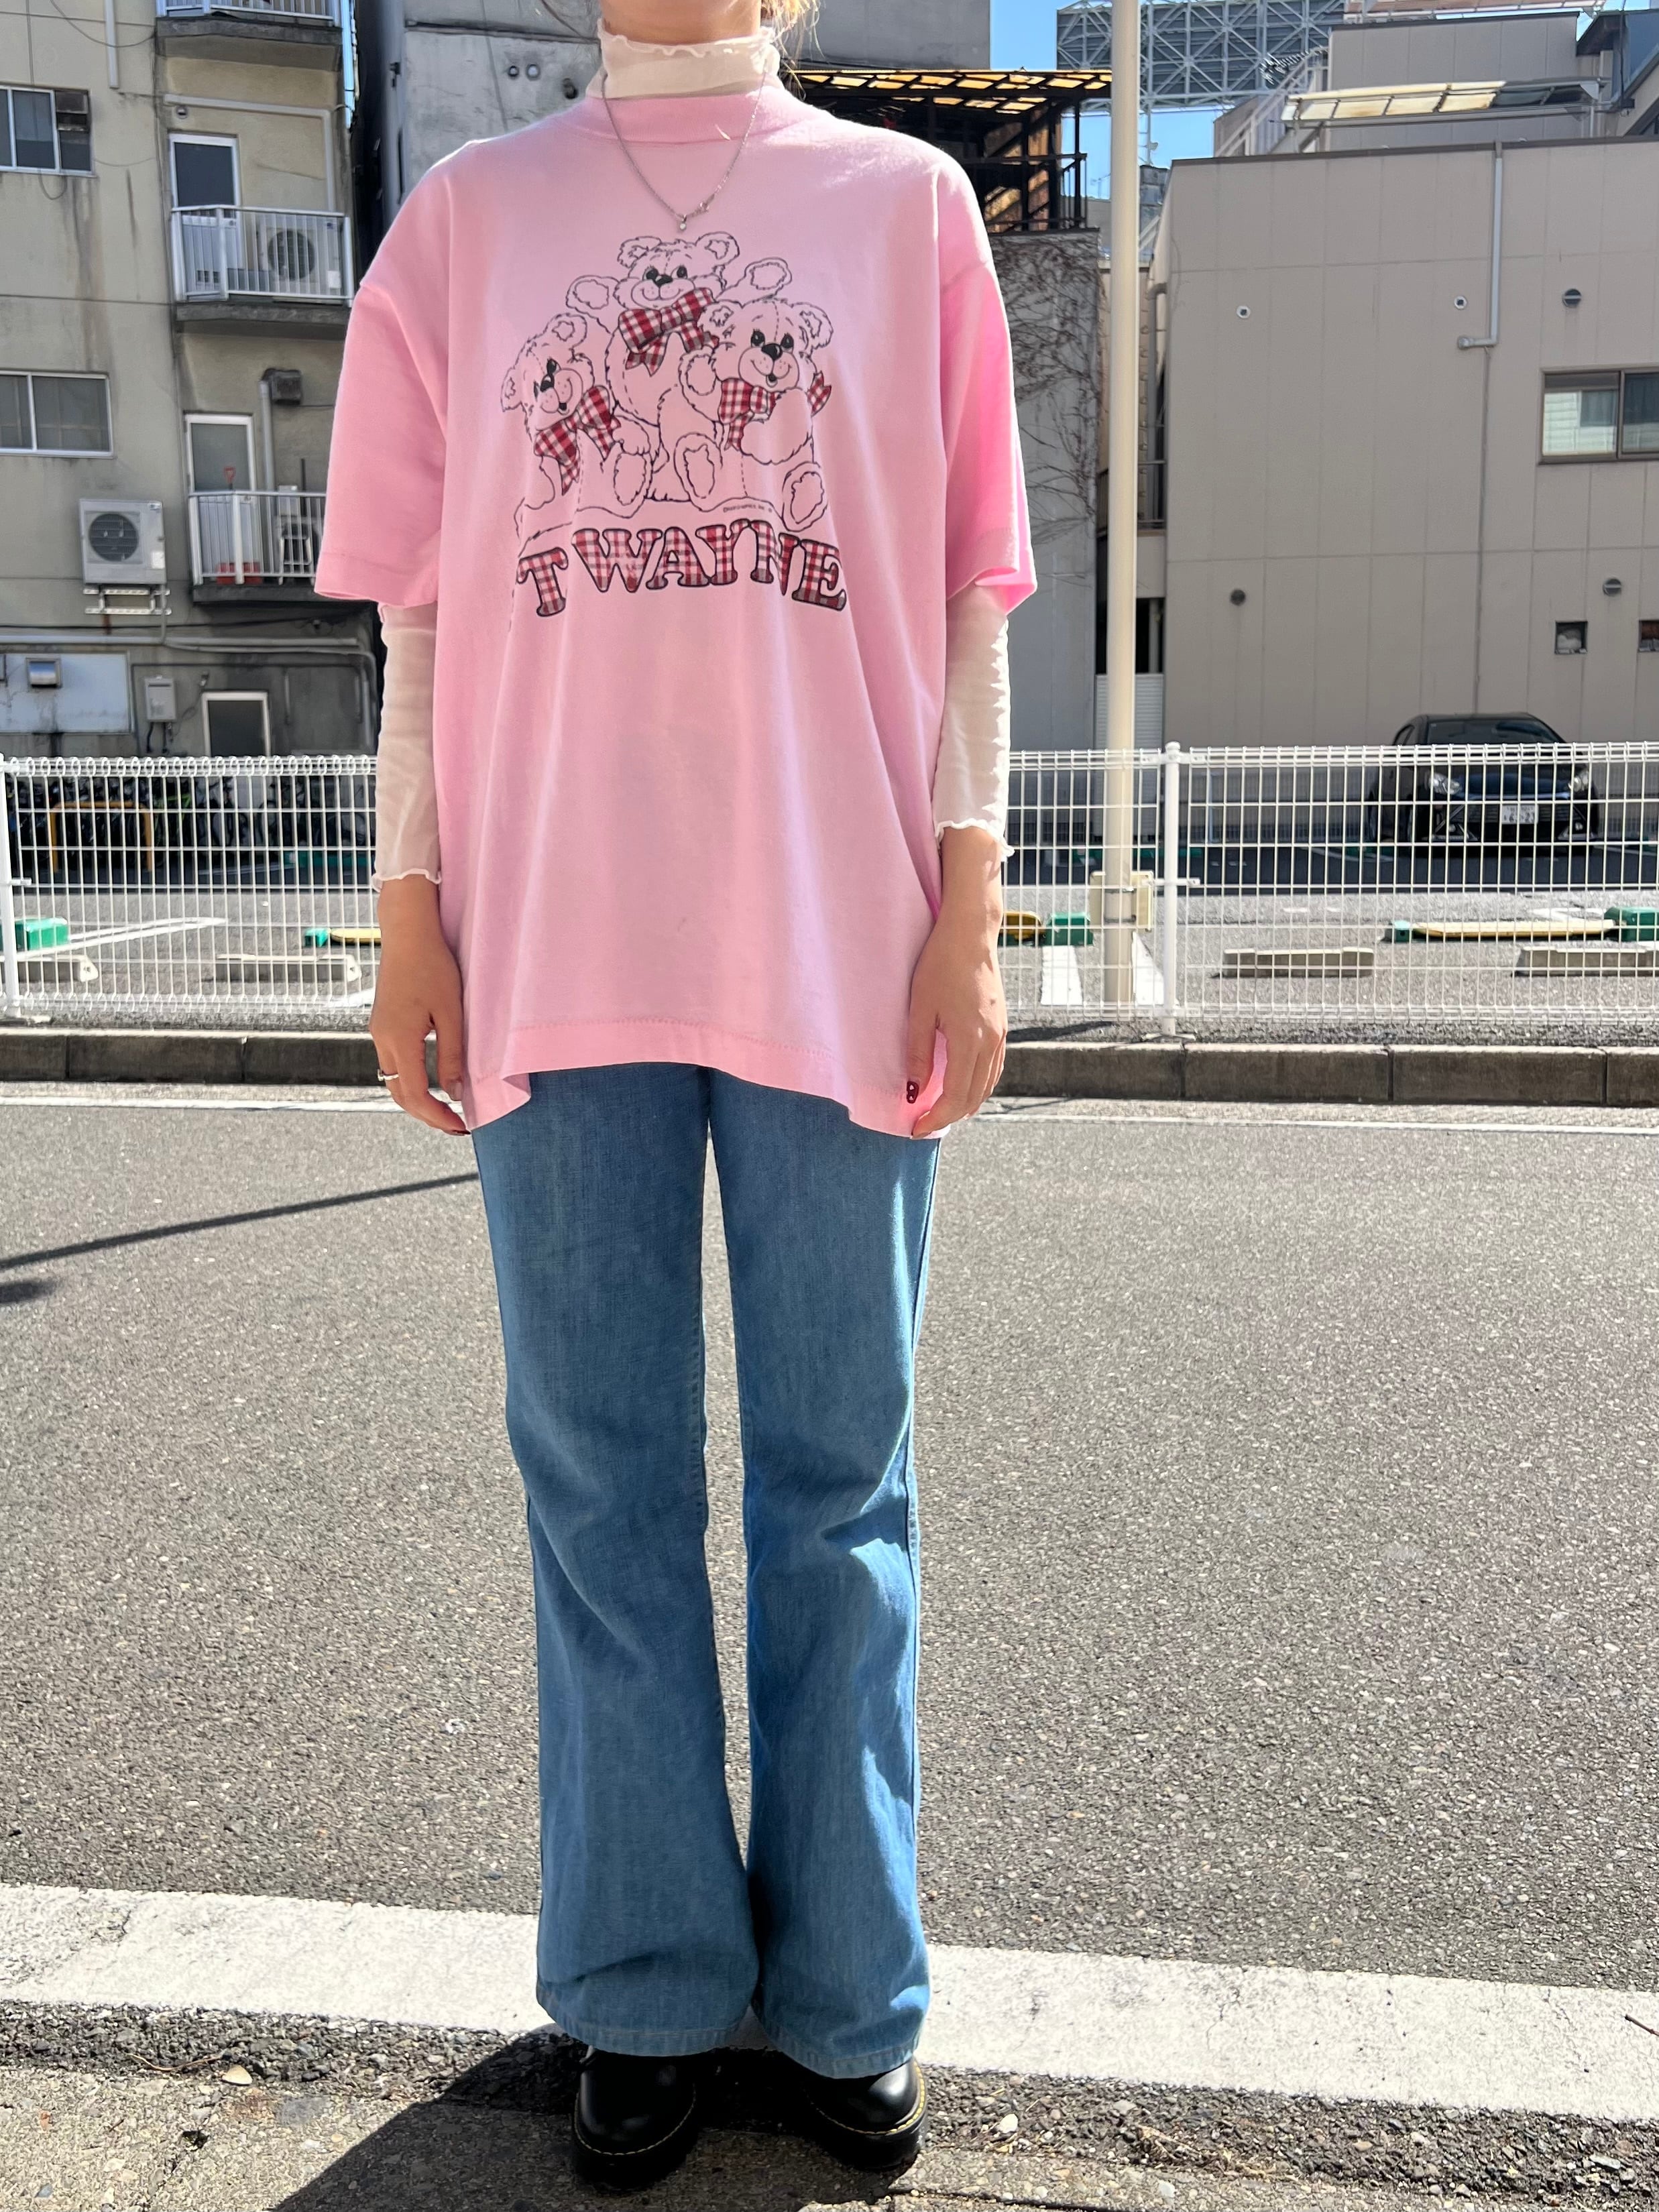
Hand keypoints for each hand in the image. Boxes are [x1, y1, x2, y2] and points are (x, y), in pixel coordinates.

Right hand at [370, 875, 466, 1134]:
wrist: (407, 933)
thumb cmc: (434, 967)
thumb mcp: (451, 1013)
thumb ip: (452, 1055)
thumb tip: (454, 1093)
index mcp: (399, 1038)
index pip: (415, 1094)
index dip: (437, 1116)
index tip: (461, 1126)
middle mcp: (382, 1039)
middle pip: (399, 1094)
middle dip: (427, 1115)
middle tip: (456, 1126)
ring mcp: (379, 1032)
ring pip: (393, 1081)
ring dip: (417, 1101)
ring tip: (446, 1110)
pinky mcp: (382, 1024)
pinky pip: (393, 1063)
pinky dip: (411, 1081)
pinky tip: (431, 1082)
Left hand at [905, 825, 1006, 1137]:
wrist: (971, 935)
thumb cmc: (939, 965)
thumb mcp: (920, 1009)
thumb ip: (918, 1052)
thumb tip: (915, 1090)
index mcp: (969, 1040)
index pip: (955, 1097)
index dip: (935, 1118)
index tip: (915, 1128)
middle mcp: (990, 1042)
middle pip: (973, 1097)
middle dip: (948, 1116)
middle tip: (922, 1123)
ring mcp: (999, 1035)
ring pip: (986, 1085)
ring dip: (964, 1104)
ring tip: (939, 1111)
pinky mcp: (1001, 1027)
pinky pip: (993, 1069)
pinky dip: (977, 1086)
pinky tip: (961, 1087)